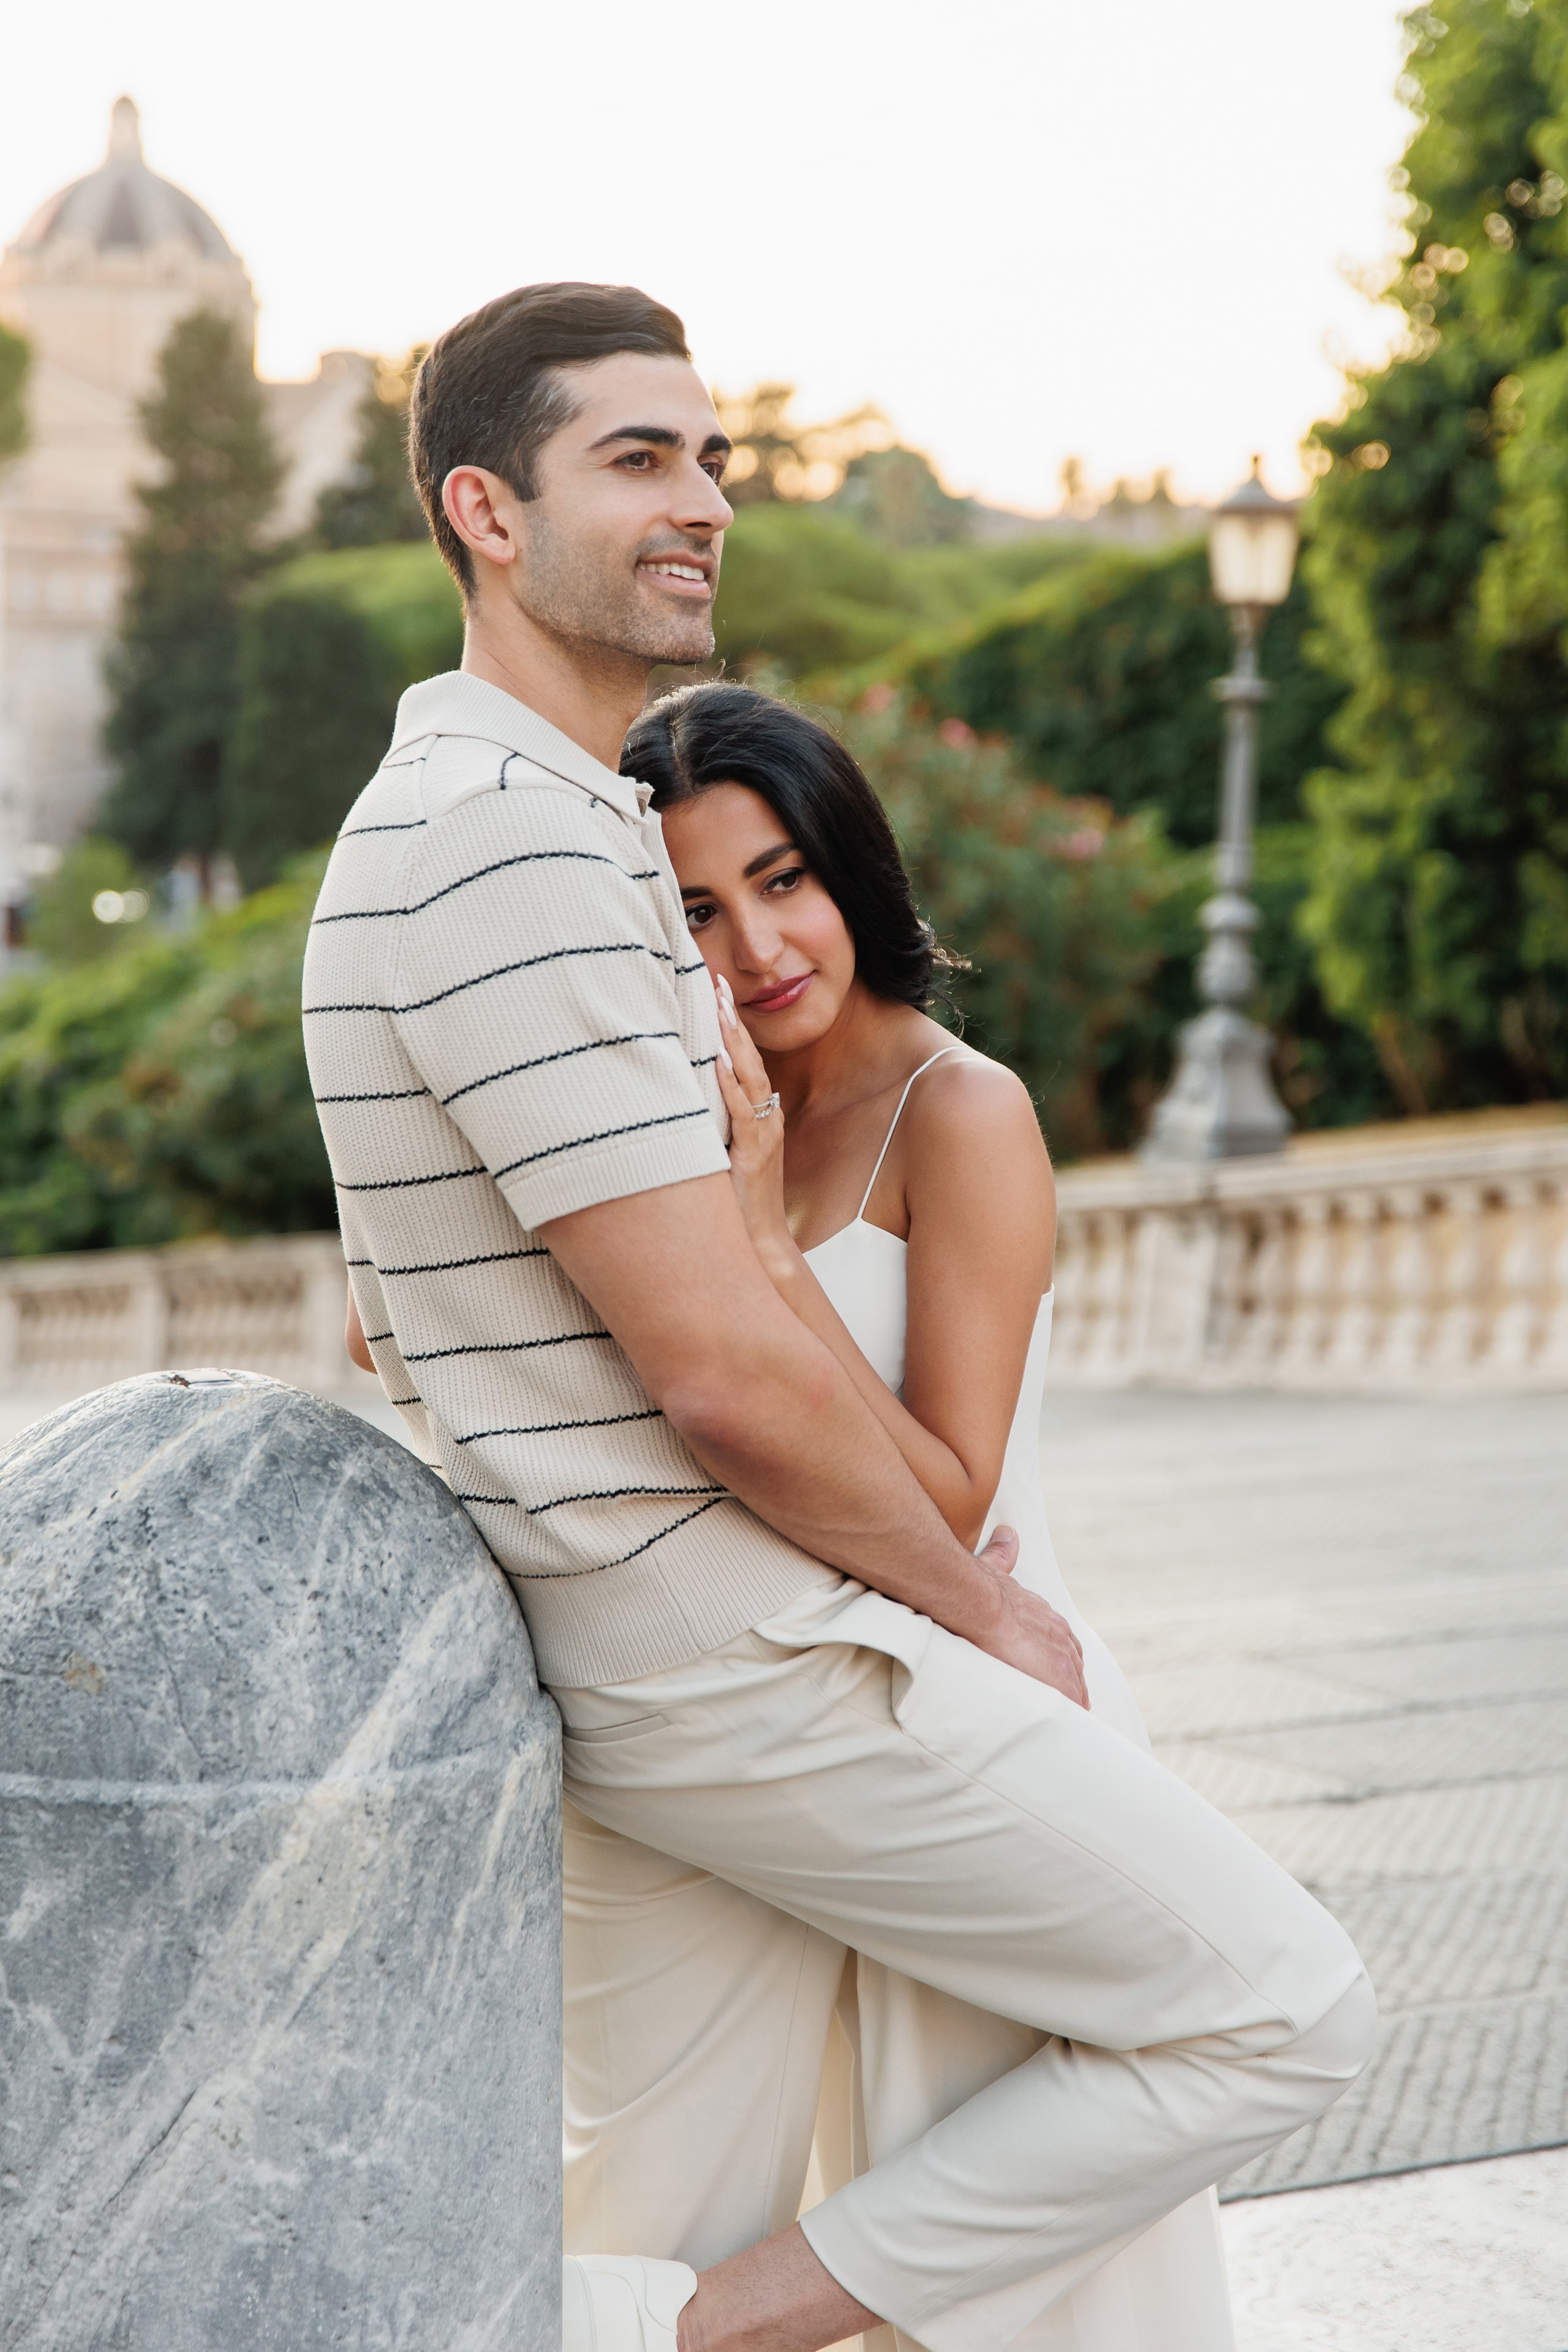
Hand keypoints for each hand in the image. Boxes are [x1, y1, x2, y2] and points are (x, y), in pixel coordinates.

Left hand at [712, 973, 792, 1266]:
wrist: (759, 1242)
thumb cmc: (737, 1200)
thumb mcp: (723, 1153)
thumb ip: (713, 1124)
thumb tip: (680, 1097)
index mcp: (760, 1115)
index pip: (746, 1061)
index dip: (732, 1026)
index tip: (717, 992)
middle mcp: (766, 1119)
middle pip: (749, 1058)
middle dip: (733, 1019)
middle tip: (717, 982)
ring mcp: (763, 1135)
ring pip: (749, 1076)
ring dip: (733, 1040)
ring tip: (720, 1006)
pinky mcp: (754, 1154)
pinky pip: (743, 1111)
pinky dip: (730, 1084)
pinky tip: (718, 1061)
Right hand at [968, 1524, 1088, 1706]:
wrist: (977, 1602)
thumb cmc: (980, 1588)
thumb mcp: (997, 1566)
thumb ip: (1003, 1555)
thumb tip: (1008, 1535)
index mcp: (1046, 1615)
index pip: (1062, 1640)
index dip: (1060, 1656)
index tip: (1059, 1668)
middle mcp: (1060, 1636)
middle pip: (1074, 1664)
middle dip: (1071, 1679)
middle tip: (1071, 1700)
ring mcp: (1061, 1658)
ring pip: (1075, 1685)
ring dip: (1072, 1700)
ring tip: (1068, 1719)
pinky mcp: (1055, 1679)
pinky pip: (1071, 1704)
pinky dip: (1069, 1716)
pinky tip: (1064, 1728)